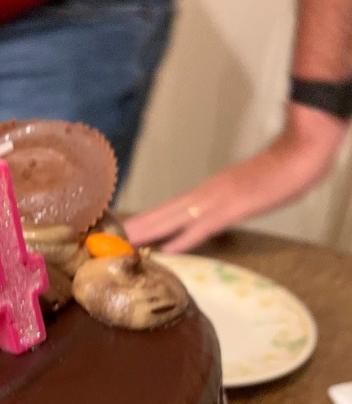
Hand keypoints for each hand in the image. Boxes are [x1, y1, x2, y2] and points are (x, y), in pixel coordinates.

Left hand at [124, 104, 348, 252]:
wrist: (298, 154)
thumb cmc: (275, 175)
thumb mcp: (240, 194)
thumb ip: (219, 209)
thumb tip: (201, 225)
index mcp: (204, 194)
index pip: (166, 211)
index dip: (142, 223)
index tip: (120, 233)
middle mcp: (203, 196)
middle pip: (161, 215)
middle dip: (133, 229)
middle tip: (106, 241)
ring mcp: (216, 201)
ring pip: (173, 220)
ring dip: (147, 233)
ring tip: (123, 243)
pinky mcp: (233, 208)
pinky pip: (203, 228)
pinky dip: (184, 239)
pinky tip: (166, 249)